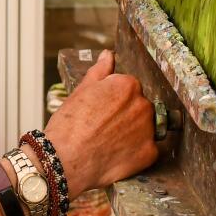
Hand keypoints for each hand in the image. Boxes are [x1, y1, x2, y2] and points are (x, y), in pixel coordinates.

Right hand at [42, 51, 157, 198]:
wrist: (65, 160)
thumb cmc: (69, 125)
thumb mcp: (81, 91)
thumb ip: (100, 71)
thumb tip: (108, 55)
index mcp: (128, 85)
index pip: (127, 88)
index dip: (111, 100)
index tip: (99, 110)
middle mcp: (143, 105)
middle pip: (138, 107)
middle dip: (124, 115)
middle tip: (101, 127)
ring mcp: (149, 130)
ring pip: (143, 127)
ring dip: (131, 132)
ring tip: (107, 141)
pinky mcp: (150, 153)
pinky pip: (146, 149)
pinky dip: (134, 152)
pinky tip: (115, 154)